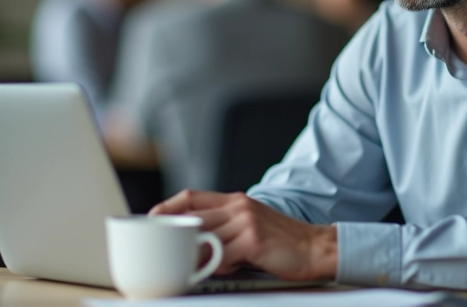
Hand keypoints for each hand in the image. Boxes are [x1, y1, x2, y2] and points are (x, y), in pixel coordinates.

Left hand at [150, 190, 337, 280]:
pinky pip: (222, 255)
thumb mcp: (251, 225)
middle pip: (192, 216)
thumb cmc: (282, 242)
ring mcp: (246, 222)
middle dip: (172, 234)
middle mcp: (239, 207)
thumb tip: (194, 247)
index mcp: (236, 201)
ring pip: (204, 237)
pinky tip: (220, 270)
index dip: (167, 207)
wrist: (316, 248)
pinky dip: (214, 265)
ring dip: (192, 255)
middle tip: (160, 250)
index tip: (151, 219)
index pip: (192, 196)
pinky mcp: (254, 241)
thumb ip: (225, 229)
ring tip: (186, 267)